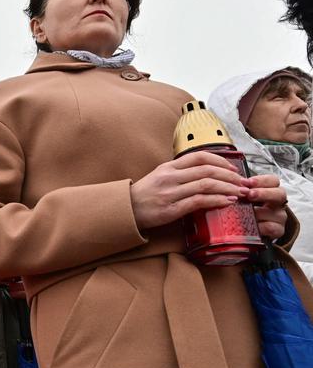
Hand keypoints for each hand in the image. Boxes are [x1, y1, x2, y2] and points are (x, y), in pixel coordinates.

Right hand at [130, 151, 248, 229]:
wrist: (125, 211)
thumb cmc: (144, 195)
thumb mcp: (159, 177)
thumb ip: (180, 173)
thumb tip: (205, 173)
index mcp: (168, 167)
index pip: (200, 157)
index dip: (221, 161)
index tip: (233, 169)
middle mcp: (170, 177)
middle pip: (207, 170)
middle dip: (230, 176)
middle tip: (243, 183)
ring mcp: (170, 193)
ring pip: (206, 185)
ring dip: (228, 188)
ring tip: (240, 193)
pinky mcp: (171, 209)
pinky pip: (199, 201)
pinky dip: (216, 201)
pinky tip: (227, 202)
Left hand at [244, 173, 288, 239]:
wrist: (253, 229)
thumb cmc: (247, 209)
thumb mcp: (244, 198)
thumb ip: (241, 191)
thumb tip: (230, 185)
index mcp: (271, 190)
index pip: (273, 181)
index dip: (261, 180)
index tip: (246, 182)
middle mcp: (278, 202)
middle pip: (279, 194)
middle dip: (263, 193)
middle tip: (248, 194)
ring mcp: (279, 217)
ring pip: (274, 212)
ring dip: (257, 212)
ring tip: (243, 212)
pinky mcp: (278, 230)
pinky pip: (271, 228)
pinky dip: (259, 226)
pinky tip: (248, 225)